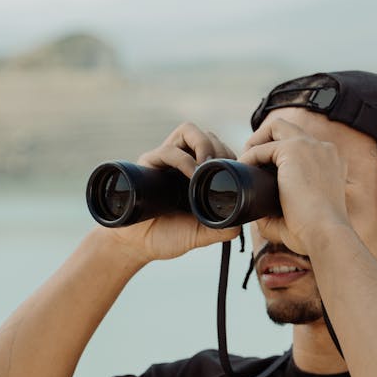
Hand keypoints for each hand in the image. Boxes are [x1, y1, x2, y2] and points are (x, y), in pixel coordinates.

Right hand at [98, 123, 240, 261]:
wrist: (136, 245)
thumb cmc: (167, 236)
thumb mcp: (201, 234)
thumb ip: (221, 229)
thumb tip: (240, 225)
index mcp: (197, 173)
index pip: (219, 149)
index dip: (230, 156)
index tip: (235, 173)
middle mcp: (182, 161)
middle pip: (207, 135)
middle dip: (220, 148)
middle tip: (222, 170)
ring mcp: (165, 160)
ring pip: (189, 130)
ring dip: (205, 144)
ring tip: (208, 167)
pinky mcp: (148, 163)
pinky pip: (169, 149)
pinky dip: (184, 159)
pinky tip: (193, 175)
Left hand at [238, 118, 349, 255]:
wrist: (326, 233)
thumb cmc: (316, 233)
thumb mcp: (301, 216)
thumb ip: (280, 212)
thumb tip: (258, 214)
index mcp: (330, 163)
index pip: (303, 146)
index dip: (280, 155)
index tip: (264, 171)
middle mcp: (324, 150)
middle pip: (290, 129)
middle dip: (266, 139)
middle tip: (251, 161)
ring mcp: (311, 146)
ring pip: (277, 127)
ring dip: (257, 140)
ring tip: (244, 160)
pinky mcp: (295, 149)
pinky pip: (264, 146)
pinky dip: (250, 156)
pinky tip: (244, 170)